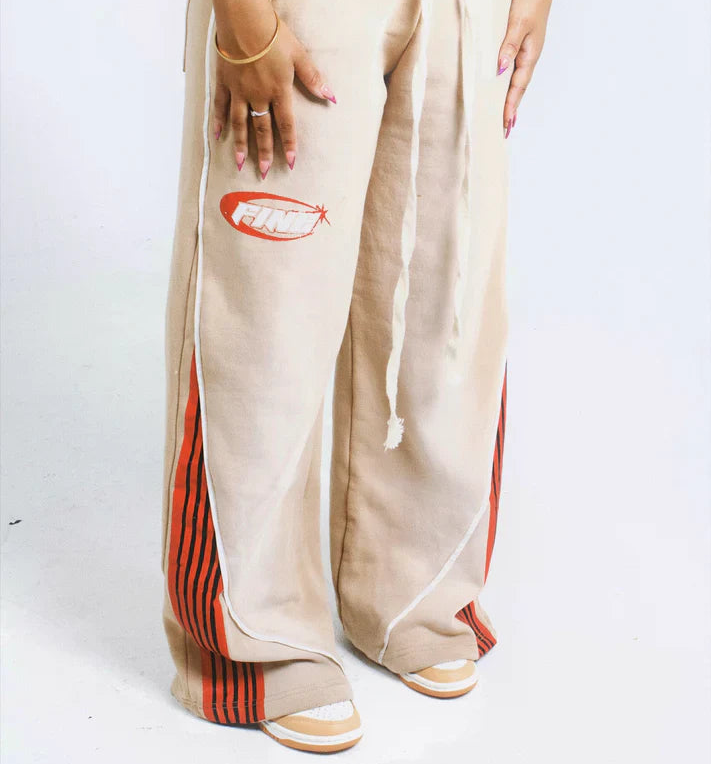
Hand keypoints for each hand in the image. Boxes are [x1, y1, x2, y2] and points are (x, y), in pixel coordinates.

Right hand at [212, 1, 335, 176]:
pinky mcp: (224, 82)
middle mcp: (258, 96)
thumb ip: (313, 79)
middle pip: (262, 130)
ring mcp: (239, 91)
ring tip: (239, 163)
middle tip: (263, 172)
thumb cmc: (273, 35)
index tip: (290, 163)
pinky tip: (218, 136)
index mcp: (278, 91)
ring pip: (240, 124)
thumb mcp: (299, 55)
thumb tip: (331, 97)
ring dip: (240, 145)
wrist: (245, 20)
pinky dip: (219, 121)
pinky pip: (220, 106)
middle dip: (264, 153)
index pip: (286, 124)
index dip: (289, 144)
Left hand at [497, 0, 551, 137]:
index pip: (518, 87)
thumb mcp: (519, 24)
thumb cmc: (531, 2)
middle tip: (504, 131)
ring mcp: (525, 53)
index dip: (510, 106)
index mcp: (529, 55)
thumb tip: (501, 69)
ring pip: (515, 82)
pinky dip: (508, 86)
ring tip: (505, 119)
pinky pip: (512, 72)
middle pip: (518, 90)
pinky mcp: (520, 47)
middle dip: (511, 110)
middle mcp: (528, 57)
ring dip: (510, 100)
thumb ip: (510, 46)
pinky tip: (503, 91)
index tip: (505, 124)